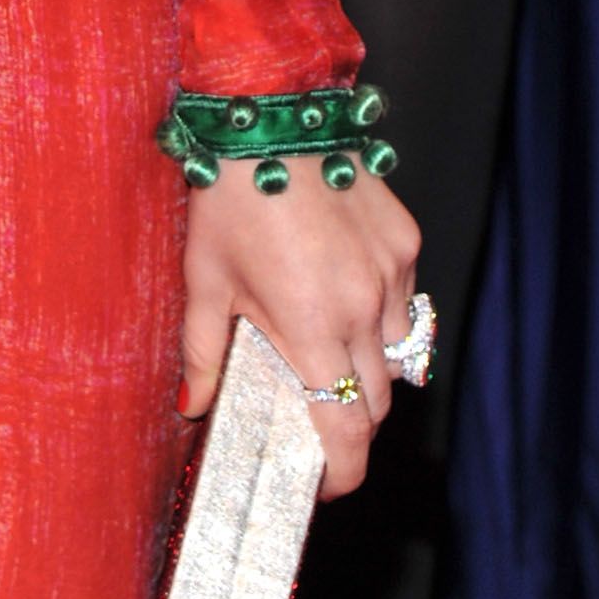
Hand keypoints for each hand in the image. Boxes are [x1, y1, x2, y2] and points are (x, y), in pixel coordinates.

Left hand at [181, 159, 420, 496]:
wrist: (270, 113)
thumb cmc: (229, 197)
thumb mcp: (205, 280)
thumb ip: (203, 352)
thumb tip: (192, 406)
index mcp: (313, 328)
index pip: (347, 429)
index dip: (342, 472)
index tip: (326, 485)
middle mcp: (364, 307)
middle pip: (378, 400)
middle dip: (352, 419)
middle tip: (316, 411)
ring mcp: (392, 272)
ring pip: (397, 351)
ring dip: (369, 365)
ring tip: (328, 347)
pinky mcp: (406, 238)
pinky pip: (404, 300)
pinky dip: (381, 313)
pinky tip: (342, 290)